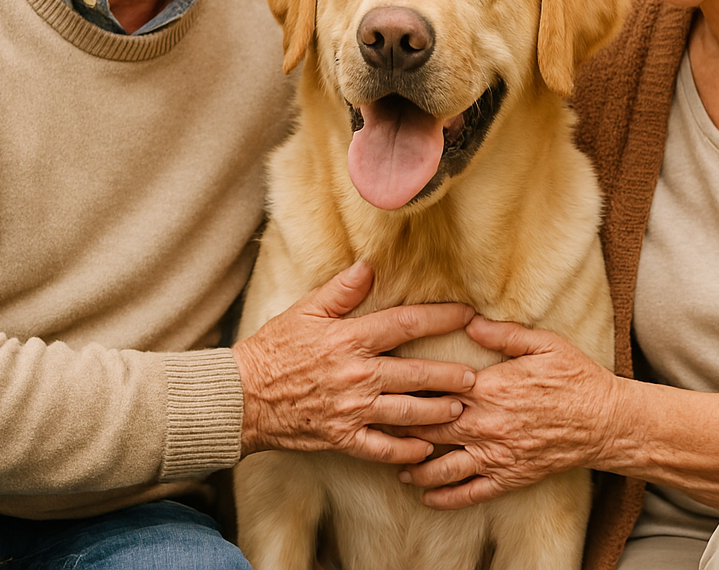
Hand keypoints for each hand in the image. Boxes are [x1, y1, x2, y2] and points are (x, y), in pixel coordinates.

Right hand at [233, 261, 477, 463]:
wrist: (242, 397)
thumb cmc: (273, 350)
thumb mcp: (304, 311)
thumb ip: (341, 290)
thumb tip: (370, 266)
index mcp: (351, 339)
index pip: (406, 324)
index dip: (441, 318)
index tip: (468, 314)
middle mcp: (357, 375)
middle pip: (417, 374)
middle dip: (451, 376)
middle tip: (476, 377)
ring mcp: (352, 410)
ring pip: (408, 414)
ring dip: (438, 413)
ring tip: (460, 411)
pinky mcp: (342, 439)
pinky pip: (382, 449)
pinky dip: (406, 453)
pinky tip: (426, 451)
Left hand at [397, 315, 621, 508]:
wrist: (605, 421)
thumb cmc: (575, 378)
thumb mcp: (543, 344)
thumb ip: (502, 334)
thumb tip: (468, 322)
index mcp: (491, 388)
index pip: (436, 388)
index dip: (408, 387)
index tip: (386, 383)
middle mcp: (487, 424)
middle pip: (430, 427)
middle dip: (401, 427)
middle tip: (375, 423)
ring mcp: (496, 455)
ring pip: (442, 466)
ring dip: (414, 466)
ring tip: (393, 463)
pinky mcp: (509, 477)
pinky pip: (469, 493)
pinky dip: (444, 497)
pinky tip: (426, 496)